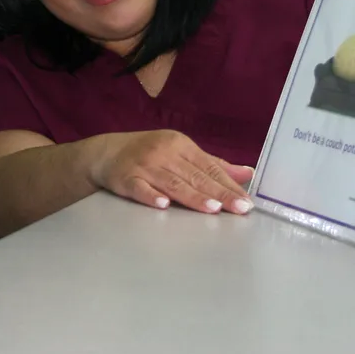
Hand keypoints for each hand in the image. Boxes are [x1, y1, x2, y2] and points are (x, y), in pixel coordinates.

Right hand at [89, 129, 254, 215]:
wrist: (106, 153)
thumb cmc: (150, 153)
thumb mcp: (181, 152)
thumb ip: (213, 165)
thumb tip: (248, 173)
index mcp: (180, 145)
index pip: (209, 167)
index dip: (228, 185)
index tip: (246, 201)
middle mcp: (163, 152)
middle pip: (195, 177)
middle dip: (219, 193)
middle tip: (239, 208)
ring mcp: (144, 165)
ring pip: (172, 183)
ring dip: (193, 196)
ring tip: (213, 208)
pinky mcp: (126, 178)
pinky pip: (140, 188)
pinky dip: (151, 196)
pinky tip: (163, 204)